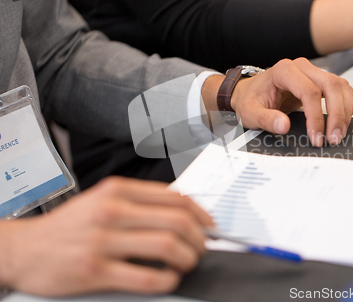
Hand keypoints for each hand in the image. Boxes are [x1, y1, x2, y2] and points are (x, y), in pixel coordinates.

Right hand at [0, 177, 213, 296]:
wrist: (24, 248)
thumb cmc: (69, 226)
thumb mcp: (102, 200)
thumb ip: (139, 203)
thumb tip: (182, 214)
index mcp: (118, 190)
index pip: (175, 198)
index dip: (201, 214)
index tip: (210, 227)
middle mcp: (113, 210)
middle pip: (177, 221)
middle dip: (200, 239)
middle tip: (201, 249)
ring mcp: (103, 240)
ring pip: (167, 246)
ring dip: (188, 258)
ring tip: (187, 264)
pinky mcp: (94, 269)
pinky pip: (146, 276)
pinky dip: (168, 280)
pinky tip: (168, 279)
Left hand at [231, 58, 352, 146]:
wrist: (250, 92)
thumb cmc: (251, 98)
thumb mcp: (250, 112)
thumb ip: (265, 119)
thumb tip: (283, 125)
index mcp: (284, 70)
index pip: (309, 92)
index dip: (316, 117)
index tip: (316, 136)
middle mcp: (301, 67)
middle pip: (331, 85)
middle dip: (337, 114)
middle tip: (333, 138)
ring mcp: (312, 72)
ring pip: (340, 86)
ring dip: (344, 111)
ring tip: (338, 133)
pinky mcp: (319, 81)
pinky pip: (340, 89)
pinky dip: (344, 106)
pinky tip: (340, 122)